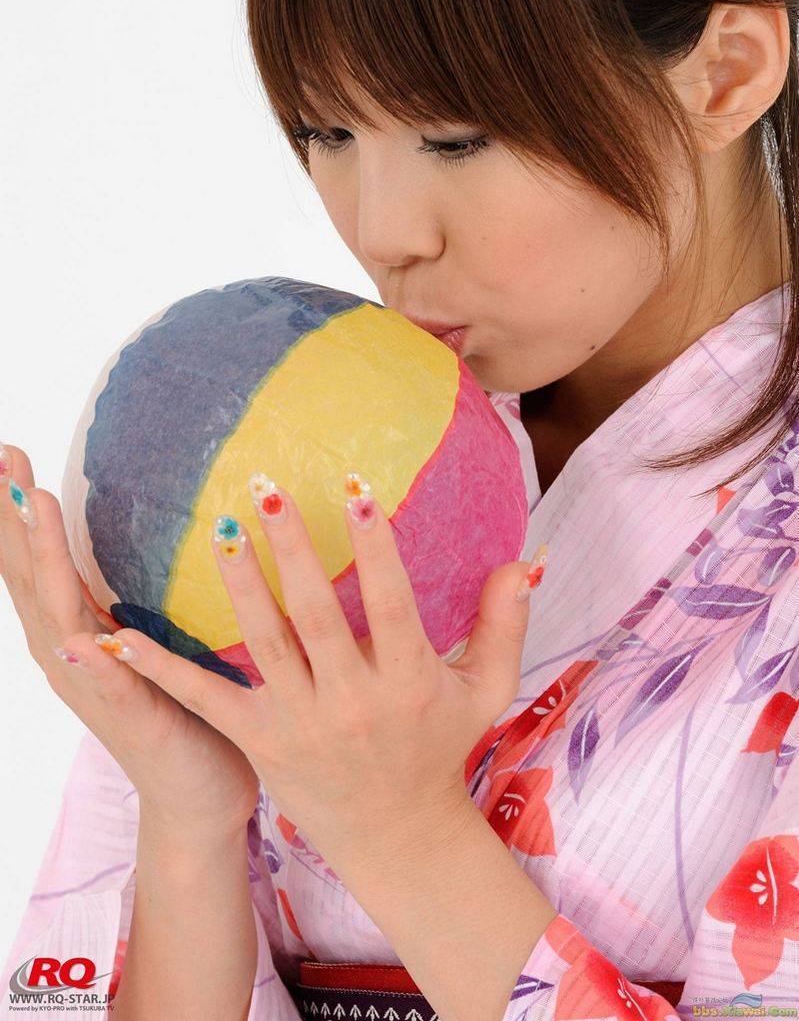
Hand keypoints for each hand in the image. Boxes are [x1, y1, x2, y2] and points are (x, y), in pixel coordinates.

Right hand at [0, 443, 259, 834]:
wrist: (196, 799)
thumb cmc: (184, 710)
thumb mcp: (154, 642)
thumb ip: (142, 597)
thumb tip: (161, 530)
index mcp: (80, 635)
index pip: (40, 562)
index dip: (20, 512)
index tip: (8, 453)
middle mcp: (73, 660)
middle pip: (32, 577)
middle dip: (14, 518)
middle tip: (4, 456)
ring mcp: (97, 691)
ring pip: (59, 616)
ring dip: (44, 560)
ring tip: (33, 505)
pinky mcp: (135, 722)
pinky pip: (111, 688)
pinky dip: (91, 663)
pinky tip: (77, 639)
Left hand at [68, 465, 544, 863]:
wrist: (398, 837)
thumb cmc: (442, 748)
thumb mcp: (488, 690)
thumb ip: (505, 624)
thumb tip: (525, 557)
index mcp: (408, 680)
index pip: (389, 601)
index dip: (375, 544)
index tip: (357, 489)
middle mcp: (352, 701)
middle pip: (316, 615)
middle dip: (293, 550)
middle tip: (266, 490)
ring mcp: (301, 724)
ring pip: (265, 645)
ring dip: (240, 586)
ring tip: (218, 529)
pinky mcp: (260, 743)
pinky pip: (208, 700)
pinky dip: (162, 669)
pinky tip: (119, 637)